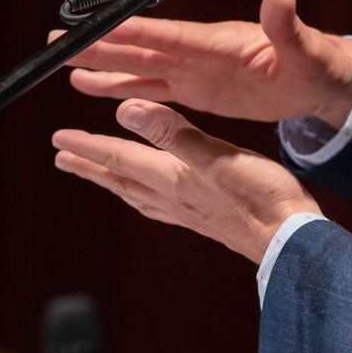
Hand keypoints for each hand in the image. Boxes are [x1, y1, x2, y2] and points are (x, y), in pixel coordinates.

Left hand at [52, 99, 321, 261]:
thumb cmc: (262, 198)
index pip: (119, 158)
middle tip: (63, 159)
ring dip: (114, 182)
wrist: (292, 242)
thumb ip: (173, 133)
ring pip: (138, 195)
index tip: (59, 139)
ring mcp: (189, 213)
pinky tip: (154, 197)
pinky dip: (145, 196)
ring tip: (99, 176)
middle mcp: (174, 198)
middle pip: (121, 180)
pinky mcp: (207, 220)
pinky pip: (161, 206)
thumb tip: (127, 111)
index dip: (88, 146)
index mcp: (172, 178)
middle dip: (91, 167)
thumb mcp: (217, 156)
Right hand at [57, 0, 351, 126]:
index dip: (130, 31)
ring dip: (102, 68)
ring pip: (139, 68)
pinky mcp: (196, 90)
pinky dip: (122, 89)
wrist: (322, 82)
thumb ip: (286, 22)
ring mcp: (194, 70)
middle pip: (140, 48)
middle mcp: (199, 52)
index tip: (95, 27)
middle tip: (56, 43)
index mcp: (219, 42)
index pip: (166, 35)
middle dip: (99, 46)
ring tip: (64, 67)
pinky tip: (93, 88)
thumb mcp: (305, 47)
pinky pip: (152, 89)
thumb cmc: (316, 63)